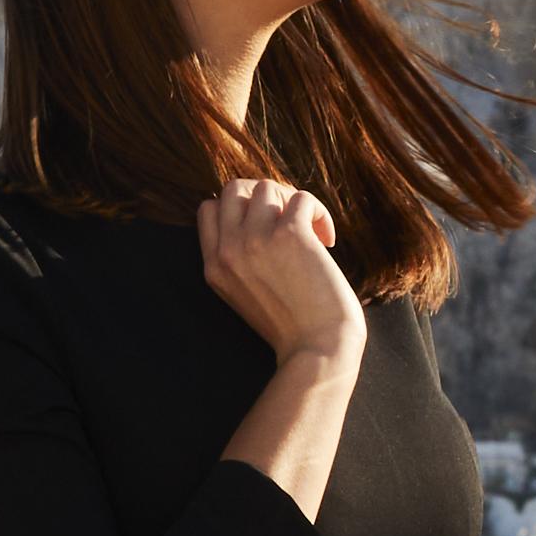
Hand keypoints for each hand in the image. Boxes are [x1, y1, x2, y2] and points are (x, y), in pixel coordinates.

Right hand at [200, 181, 368, 370]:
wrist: (317, 349)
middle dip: (265, 196)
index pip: (209, 209)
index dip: (241, 208)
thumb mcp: (245, 293)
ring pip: (267, 186)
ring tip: (312, 231)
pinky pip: (302, 198)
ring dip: (294, 202)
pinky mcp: (290, 235)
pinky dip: (319, 212)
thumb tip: (263, 213)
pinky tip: (327, 240)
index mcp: (213, 266)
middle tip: (290, 222)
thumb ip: (240, 259)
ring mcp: (256, 240)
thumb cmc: (292, 325)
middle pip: (234, 188)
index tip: (266, 227)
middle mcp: (228, 250)